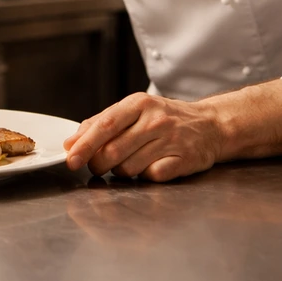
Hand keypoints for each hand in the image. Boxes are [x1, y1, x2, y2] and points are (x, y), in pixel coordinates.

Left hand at [63, 92, 223, 181]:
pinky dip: (145, 176)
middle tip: (98, 166)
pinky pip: (152, 176)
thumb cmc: (165, 118)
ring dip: (122, 171)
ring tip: (131, 161)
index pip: (105, 124)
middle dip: (99, 164)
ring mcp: (171, 140)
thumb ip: (101, 123)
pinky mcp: (184, 160)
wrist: (210, 125)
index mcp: (139, 104)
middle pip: (114, 150)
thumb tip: (71, 142)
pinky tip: (151, 166)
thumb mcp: (134, 110)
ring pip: (129, 167)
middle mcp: (156, 120)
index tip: (70, 159)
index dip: (85, 144)